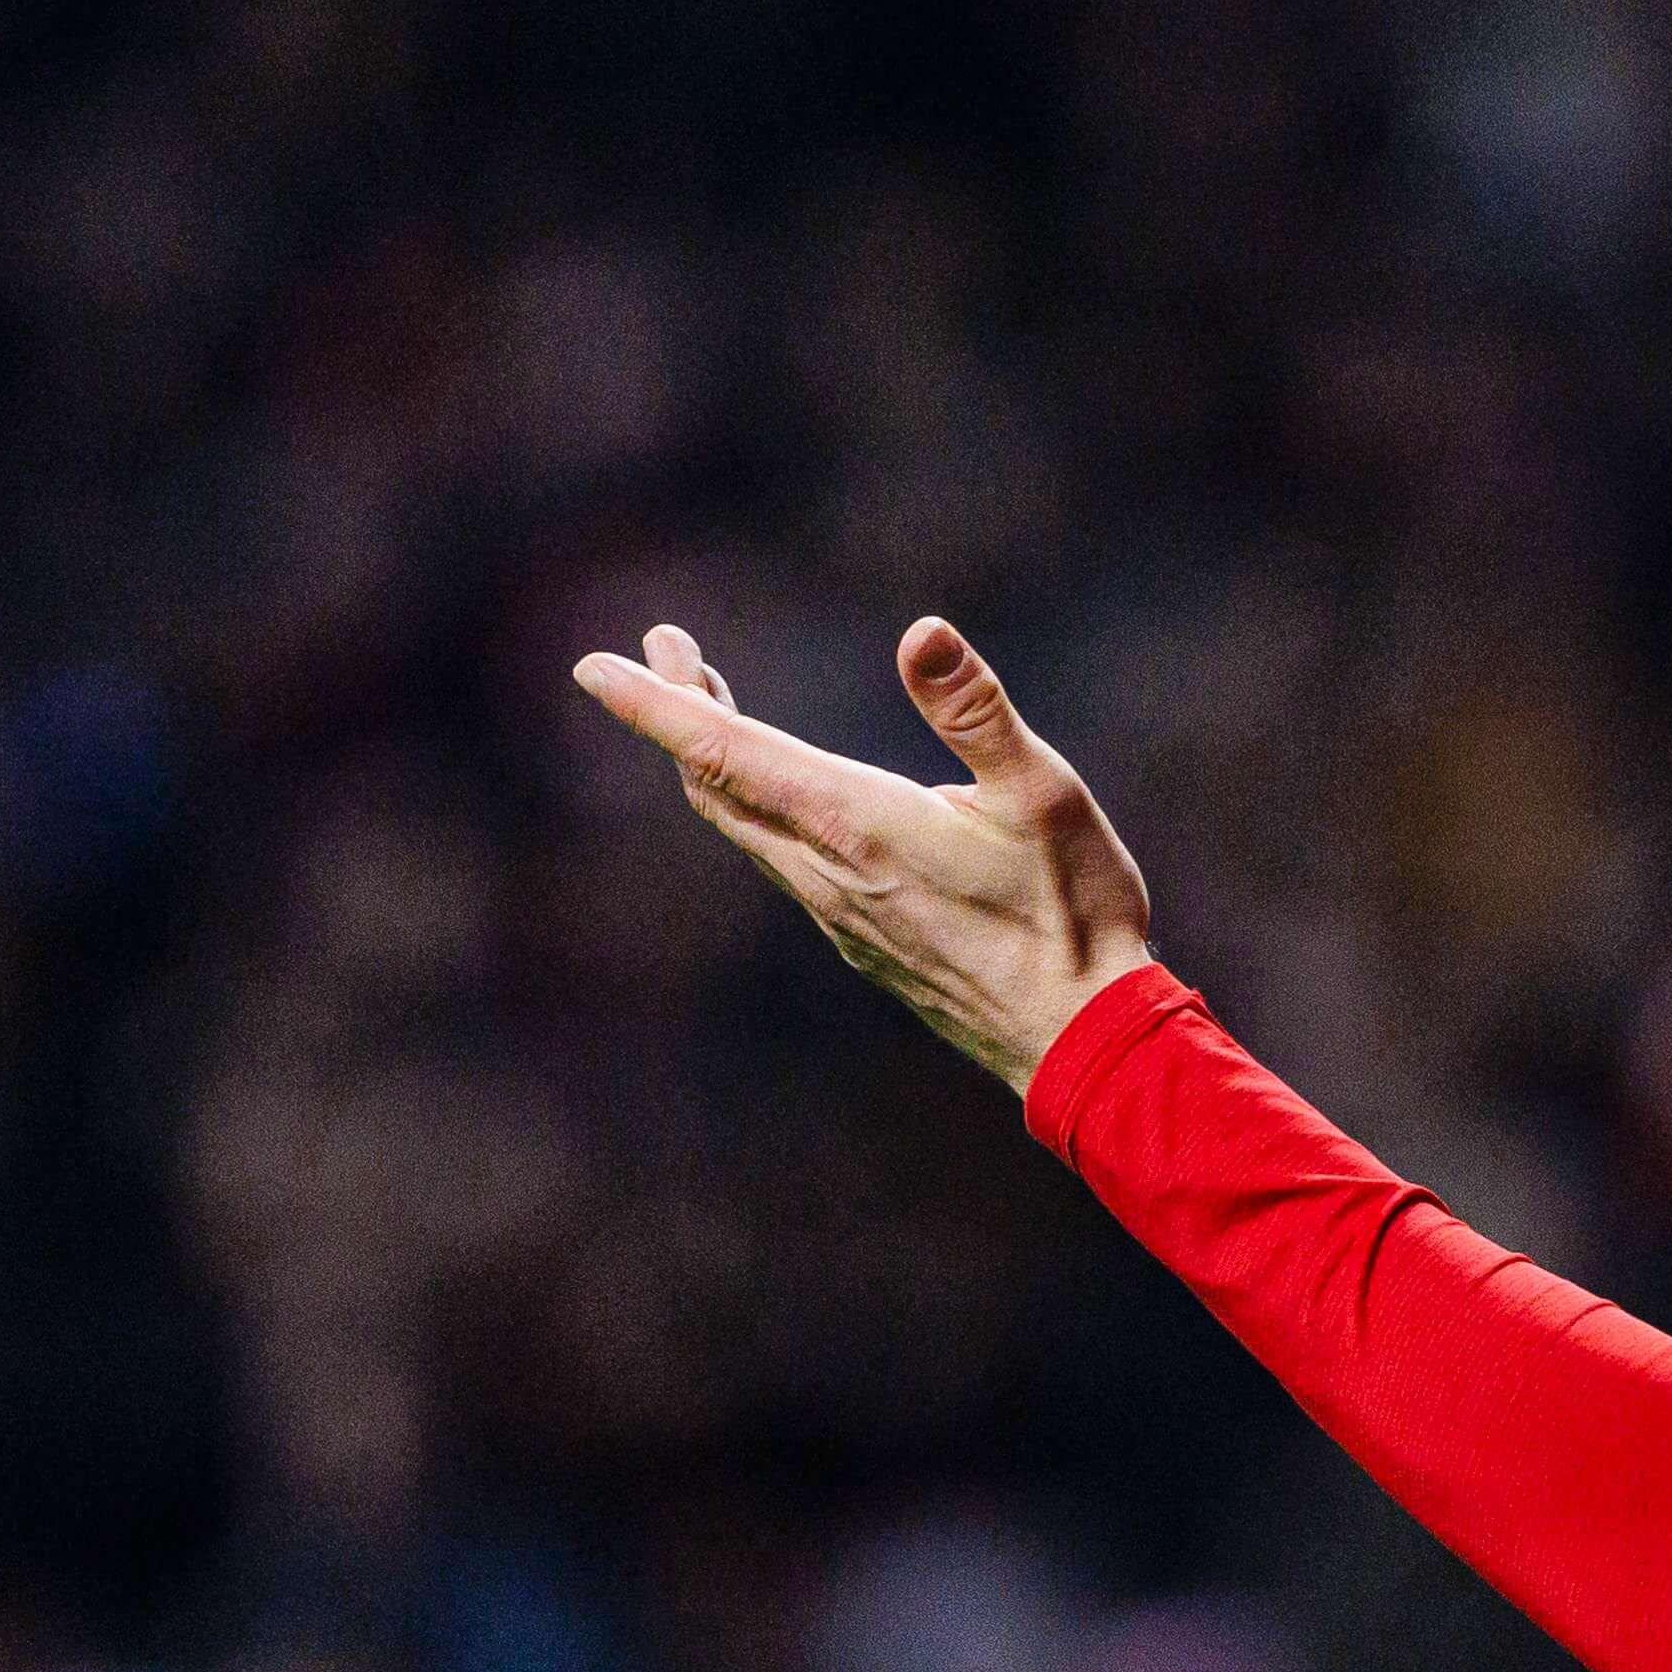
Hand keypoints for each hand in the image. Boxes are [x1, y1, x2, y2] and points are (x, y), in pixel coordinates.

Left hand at [571, 616, 1154, 1091]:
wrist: (1079, 1040)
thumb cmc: (1073, 913)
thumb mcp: (1044, 794)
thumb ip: (976, 711)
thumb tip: (923, 632)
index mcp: (857, 823)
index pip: (725, 751)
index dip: (654, 704)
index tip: (592, 666)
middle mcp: (827, 871)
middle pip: (716, 784)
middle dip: (680, 711)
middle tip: (669, 647)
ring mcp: (837, 913)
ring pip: (743, 826)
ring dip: (714, 759)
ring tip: (711, 702)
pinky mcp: (860, 939)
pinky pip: (777, 860)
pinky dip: (753, 805)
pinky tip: (782, 793)